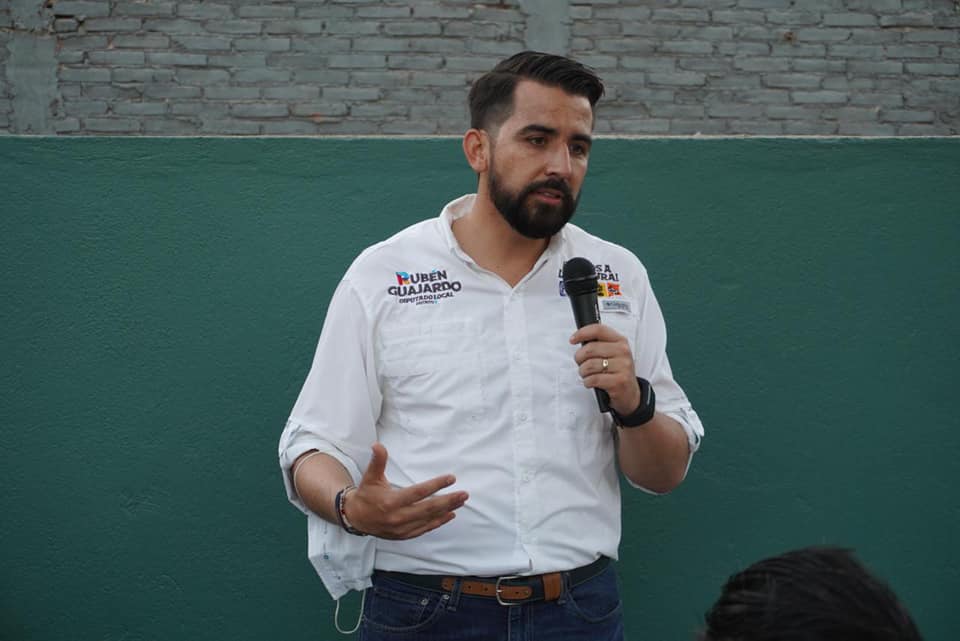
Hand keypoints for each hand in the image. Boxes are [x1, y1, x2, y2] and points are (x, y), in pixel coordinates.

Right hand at [345, 443, 468, 539]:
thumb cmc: (366, 495)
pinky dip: (438, 522)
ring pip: (429, 519)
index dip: (436, 485)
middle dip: (448, 500)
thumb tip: (378, 445)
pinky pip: (425, 529)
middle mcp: (398, 517)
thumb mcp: (370, 477)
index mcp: (391, 502)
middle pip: (429, 508)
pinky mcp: (404, 535)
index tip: (451, 478)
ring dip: (447, 510)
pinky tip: (449, 515)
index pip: (419, 492)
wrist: (356, 518)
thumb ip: (377, 461)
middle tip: (464, 494)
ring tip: (461, 502)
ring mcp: (402, 528)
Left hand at [569, 324, 641, 415]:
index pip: (598, 330)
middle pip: (590, 349)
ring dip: (583, 372)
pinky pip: (593, 379)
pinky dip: (587, 382)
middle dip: (579, 358)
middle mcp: (623, 352)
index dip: (582, 333)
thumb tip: (580, 339)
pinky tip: (591, 382)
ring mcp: (623, 366)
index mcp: (620, 341)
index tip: (573, 339)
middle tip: (580, 363)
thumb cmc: (617, 372)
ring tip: (587, 374)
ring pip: (589, 365)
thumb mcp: (613, 353)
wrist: (630, 394)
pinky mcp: (619, 381)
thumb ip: (599, 344)